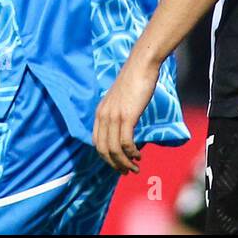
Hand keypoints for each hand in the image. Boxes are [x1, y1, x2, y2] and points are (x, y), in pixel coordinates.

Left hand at [93, 56, 159, 174]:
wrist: (141, 65)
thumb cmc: (134, 81)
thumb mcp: (120, 100)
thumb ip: (118, 114)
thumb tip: (125, 130)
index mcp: (100, 112)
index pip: (97, 143)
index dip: (106, 158)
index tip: (118, 164)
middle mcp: (103, 115)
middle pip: (104, 150)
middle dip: (115, 164)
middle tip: (127, 172)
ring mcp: (114, 116)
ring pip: (114, 149)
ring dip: (125, 162)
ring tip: (135, 168)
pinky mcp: (127, 116)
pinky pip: (126, 142)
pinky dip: (132, 153)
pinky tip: (139, 155)